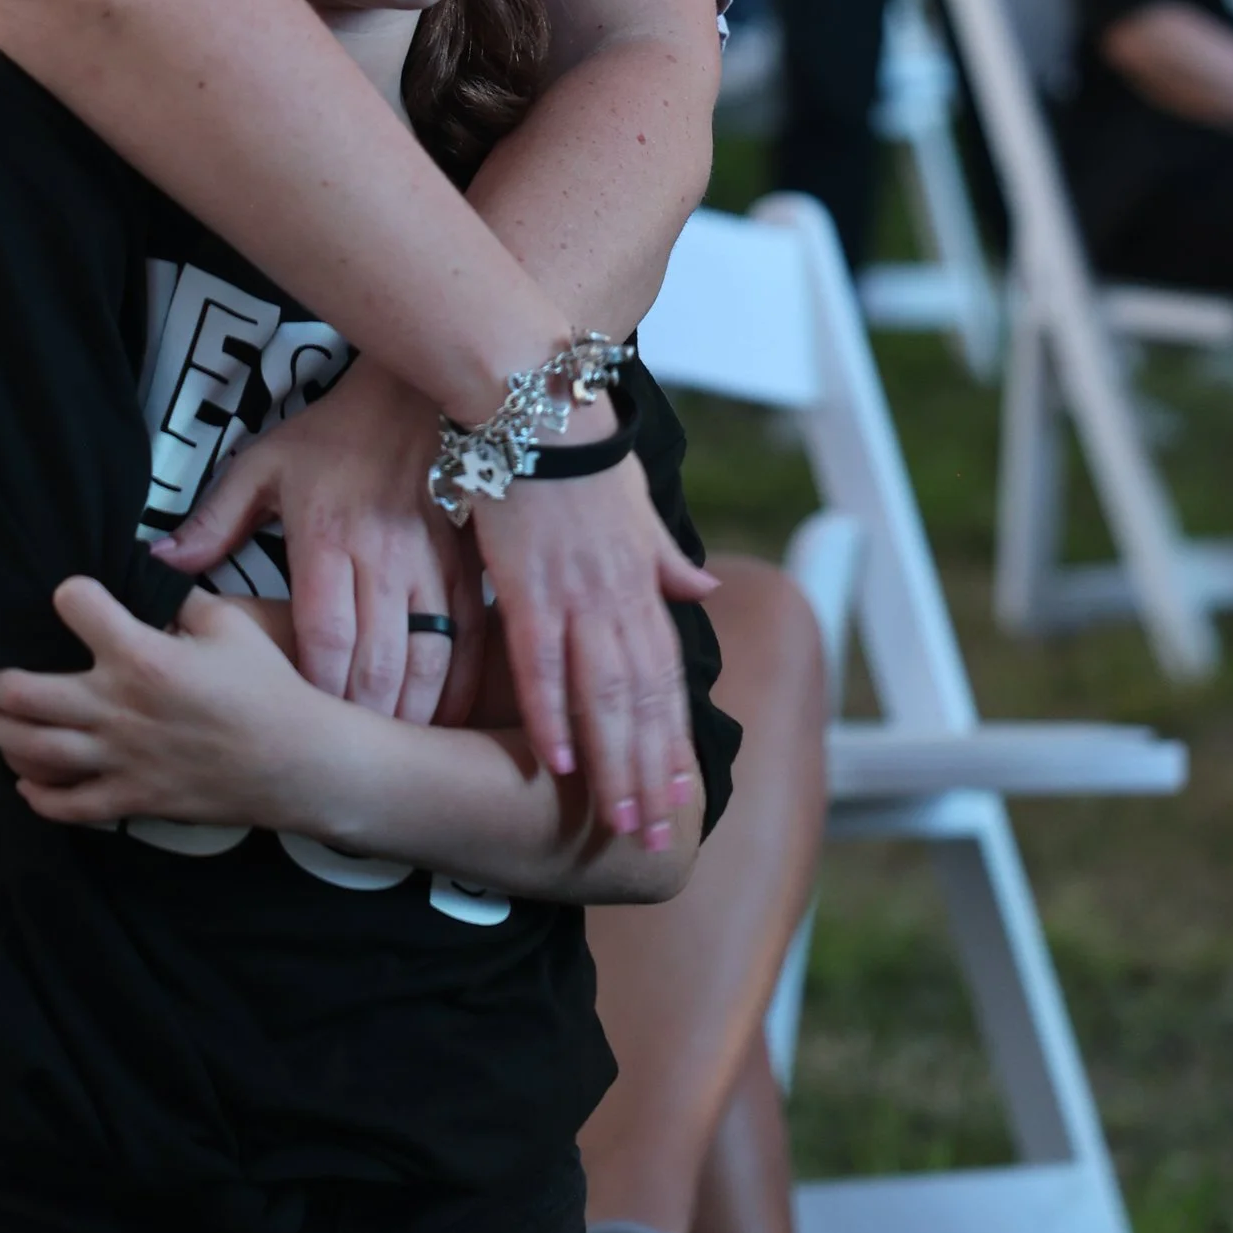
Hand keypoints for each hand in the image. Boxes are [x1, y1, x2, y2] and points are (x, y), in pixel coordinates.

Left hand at [0, 580, 328, 830]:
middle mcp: (118, 707)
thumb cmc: (268, 688)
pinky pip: (67, 805)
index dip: (70, 593)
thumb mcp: (228, 625)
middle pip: (21, 692)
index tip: (71, 596)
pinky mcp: (131, 798)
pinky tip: (26, 779)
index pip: (75, 605)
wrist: (300, 763)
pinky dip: (37, 795)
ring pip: (31, 750)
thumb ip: (178, 600)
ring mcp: (120, 759)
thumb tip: (148, 582)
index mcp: (141, 655)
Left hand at [150, 353, 484, 725]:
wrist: (417, 393)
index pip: (325, 632)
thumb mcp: (264, 464)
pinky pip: (469, 638)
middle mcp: (383, 559)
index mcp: (327, 538)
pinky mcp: (467, 567)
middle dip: (362, 720)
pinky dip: (458, 683)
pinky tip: (443, 717)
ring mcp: (432, 566)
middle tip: (342, 761)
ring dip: (412, 711)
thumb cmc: (335, 434)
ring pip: (429, 656)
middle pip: (379, 660)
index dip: (318, 689)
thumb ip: (216, 520)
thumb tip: (162, 563)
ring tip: (388, 751)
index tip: (302, 729)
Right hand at [472, 447, 716, 844]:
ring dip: (613, 762)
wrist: (534, 399)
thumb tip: (706, 592)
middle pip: (641, 700)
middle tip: (655, 834)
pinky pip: (541, 663)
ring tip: (618, 818)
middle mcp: (617, 595)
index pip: (666, 676)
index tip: (682, 792)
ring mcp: (574, 593)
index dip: (675, 737)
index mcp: (642, 580)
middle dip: (650, 772)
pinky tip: (556, 759)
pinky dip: (550, 712)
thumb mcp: (637, 501)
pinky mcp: (527, 584)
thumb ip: (667, 557)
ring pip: (603, 695)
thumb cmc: (580, 446)